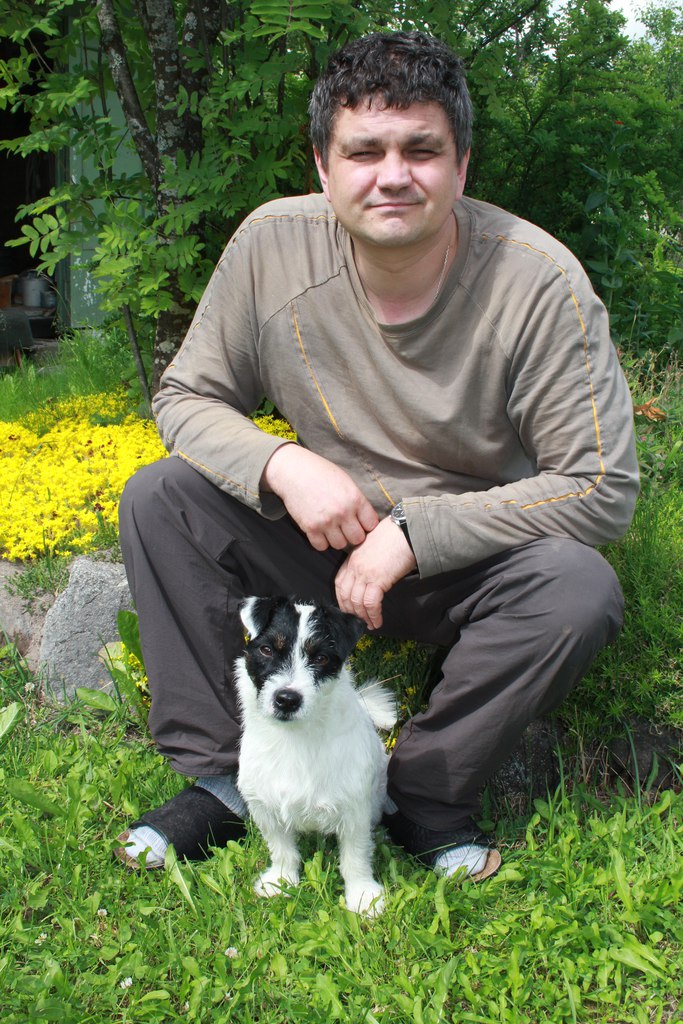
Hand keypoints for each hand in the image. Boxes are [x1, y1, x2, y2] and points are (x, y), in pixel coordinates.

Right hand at [261, 444, 378, 550]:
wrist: (293, 471)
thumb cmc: (320, 473)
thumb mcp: (346, 482)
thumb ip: (357, 501)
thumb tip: (366, 519)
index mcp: (355, 498)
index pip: (371, 524)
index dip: (366, 525)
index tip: (359, 522)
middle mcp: (342, 512)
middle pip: (357, 539)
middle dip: (352, 534)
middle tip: (345, 527)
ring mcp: (326, 521)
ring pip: (340, 545)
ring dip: (336, 539)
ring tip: (331, 528)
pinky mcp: (310, 527)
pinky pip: (321, 546)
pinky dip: (321, 541)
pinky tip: (320, 531)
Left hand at [335, 517, 416, 629]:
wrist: (406, 531)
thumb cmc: (395, 536)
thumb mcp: (374, 547)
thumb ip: (368, 561)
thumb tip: (373, 577)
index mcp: (353, 558)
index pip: (340, 582)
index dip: (342, 598)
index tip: (348, 608)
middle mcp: (355, 566)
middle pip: (345, 595)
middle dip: (351, 611)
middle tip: (358, 620)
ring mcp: (364, 573)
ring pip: (357, 602)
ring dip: (363, 617)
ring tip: (370, 625)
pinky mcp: (377, 580)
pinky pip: (371, 604)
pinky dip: (373, 615)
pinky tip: (378, 621)